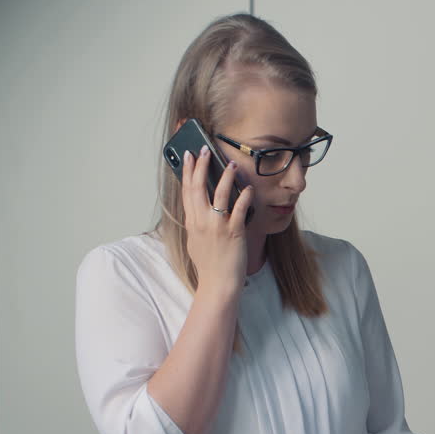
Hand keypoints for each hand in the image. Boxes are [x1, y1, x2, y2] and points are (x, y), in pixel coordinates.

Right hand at [181, 146, 253, 291]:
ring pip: (220, 194)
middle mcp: (201, 221)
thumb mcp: (194, 240)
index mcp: (191, 222)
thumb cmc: (208, 264)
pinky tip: (248, 189)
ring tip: (231, 164)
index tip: (187, 156)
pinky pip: (239, 210)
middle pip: (198, 187)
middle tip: (203, 150)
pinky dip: (244, 197)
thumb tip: (197, 209)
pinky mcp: (234, 233)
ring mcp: (217, 226)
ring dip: (225, 176)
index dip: (186, 171)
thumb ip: (196, 222)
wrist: (218, 283)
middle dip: (200, 166)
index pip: (186, 190)